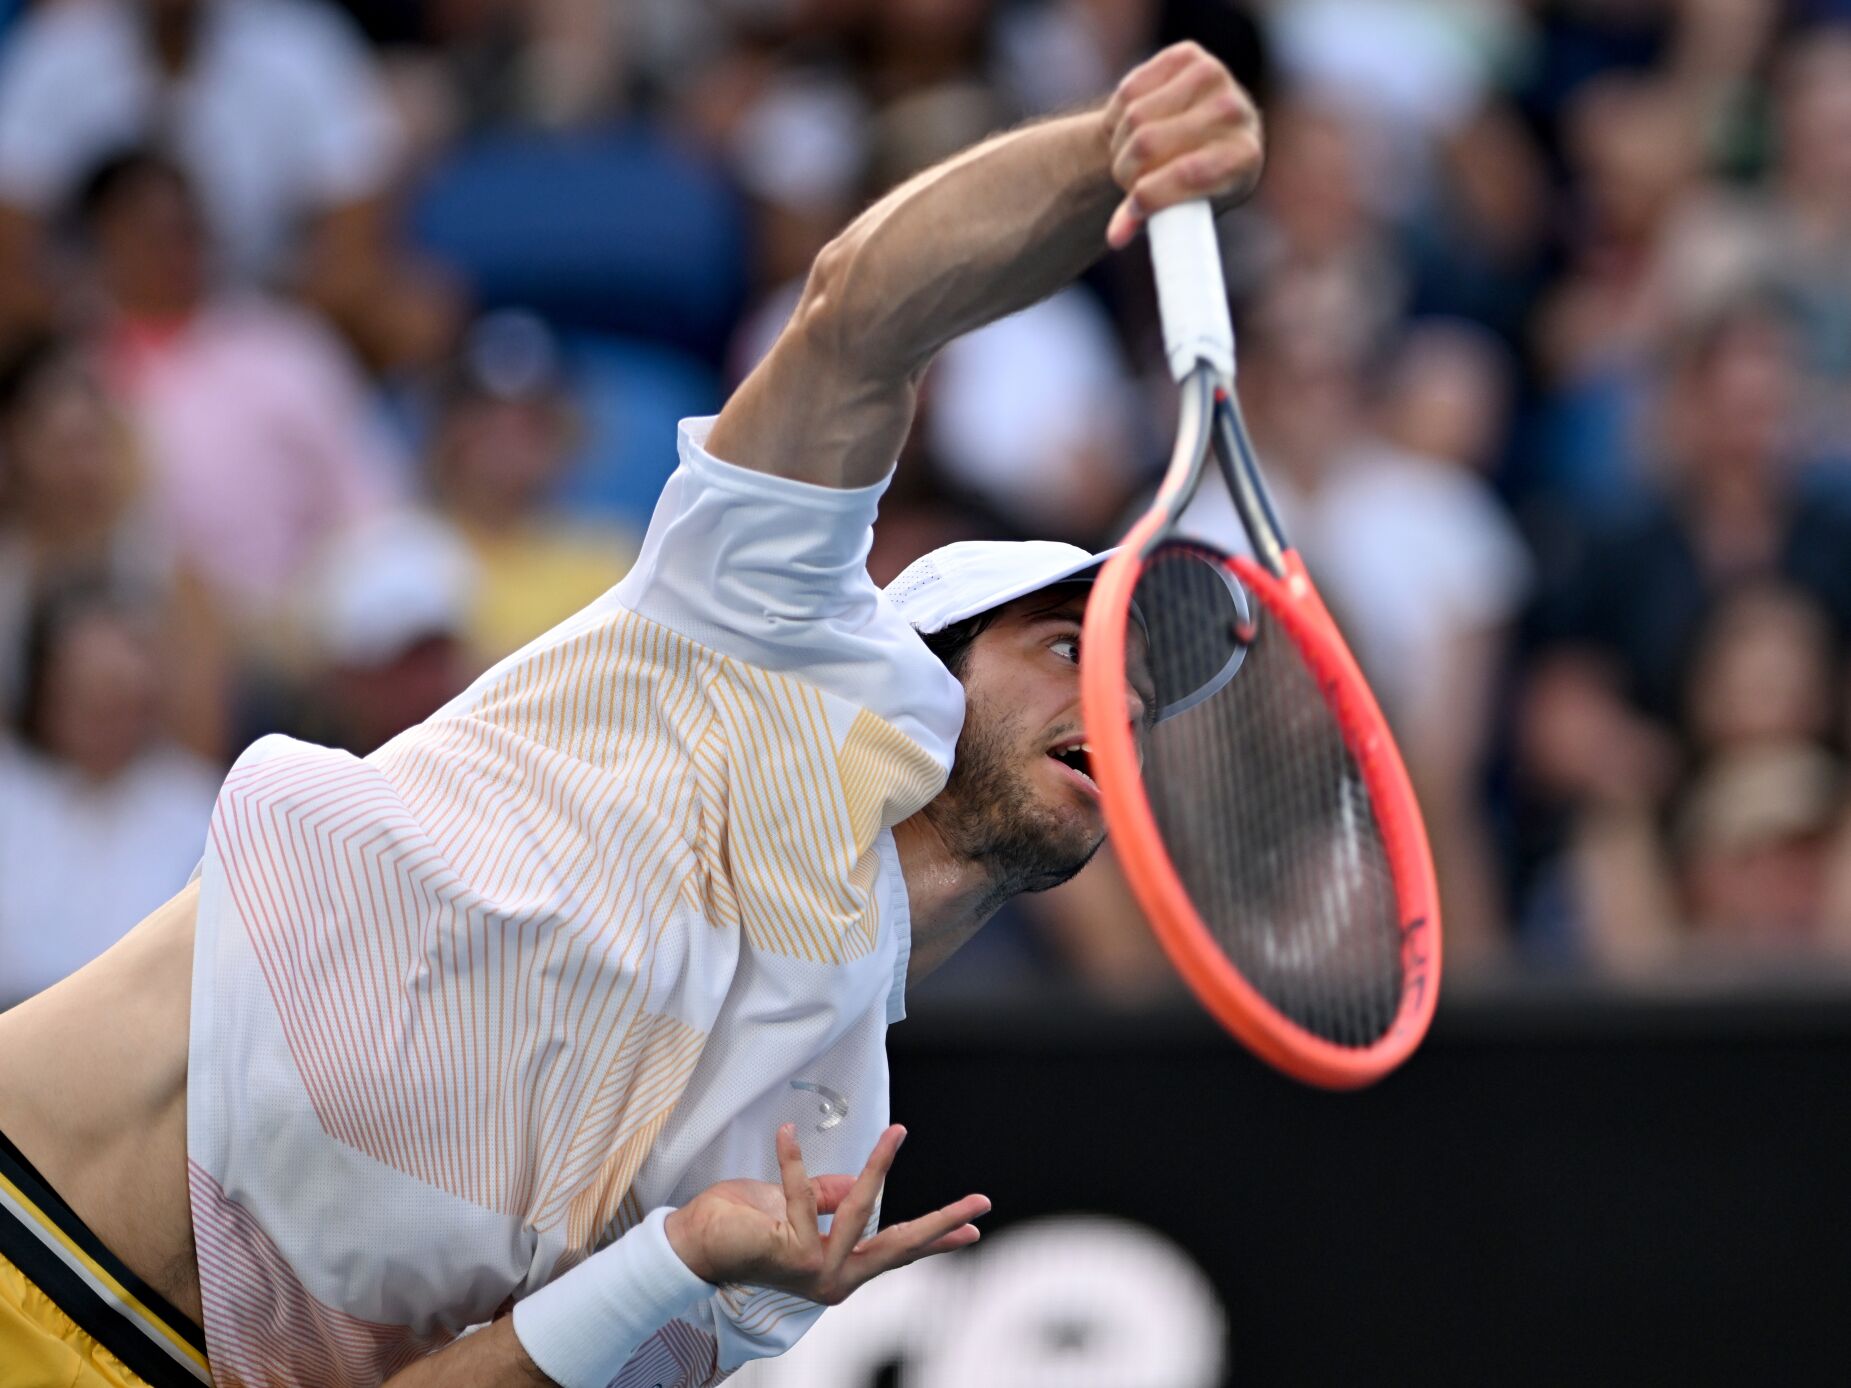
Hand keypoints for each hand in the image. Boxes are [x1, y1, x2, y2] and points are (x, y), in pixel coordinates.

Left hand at [664, 1124, 987, 1305]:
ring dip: (879, 1166)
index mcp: (839, 1272)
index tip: (973, 1230)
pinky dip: (793, 1161)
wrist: (690, 1246)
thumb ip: (828, 1200)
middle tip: (980, 1202)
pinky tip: (787, 1133)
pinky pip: (802, 1192)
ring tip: (897, 1131)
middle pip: (899, 1247)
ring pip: (859, 1209)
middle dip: (941, 1222)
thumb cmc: (740, 1226)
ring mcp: (813, 1270)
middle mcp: (832, 1280)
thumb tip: (857, 1185)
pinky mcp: (788, 1250)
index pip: (895, 1253)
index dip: (935, 1239)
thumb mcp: (794, 1209)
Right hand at [1103, 41, 1263, 249]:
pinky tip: (1131, 125)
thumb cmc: (1190, 183)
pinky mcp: (1188, 55)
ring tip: (1131, 154)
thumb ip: (1149, 221)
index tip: (1133, 207)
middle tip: (1127, 181)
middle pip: (1147, 143)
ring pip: (1133, 115)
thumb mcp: (1179, 209)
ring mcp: (1214, 77)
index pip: (1188, 173)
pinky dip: (1119, 113)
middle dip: (1126, 169)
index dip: (1150, 195)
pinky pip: (1130, 89)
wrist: (1200, 136)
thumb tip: (1115, 236)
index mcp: (1244, 157)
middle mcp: (1235, 111)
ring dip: (1120, 142)